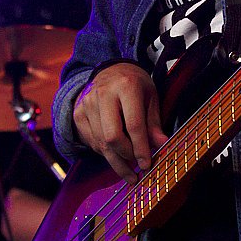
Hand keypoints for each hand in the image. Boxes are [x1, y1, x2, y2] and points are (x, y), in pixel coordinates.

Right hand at [73, 62, 168, 182]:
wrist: (109, 71)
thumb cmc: (135, 85)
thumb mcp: (150, 97)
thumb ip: (154, 122)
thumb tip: (162, 144)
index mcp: (126, 86)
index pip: (133, 124)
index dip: (141, 148)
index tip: (147, 164)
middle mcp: (103, 94)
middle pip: (112, 137)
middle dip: (127, 156)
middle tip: (138, 165)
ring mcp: (87, 104)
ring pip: (101, 144)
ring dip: (116, 161)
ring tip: (129, 170)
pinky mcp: (78, 114)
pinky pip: (92, 142)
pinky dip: (105, 153)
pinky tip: (116, 155)